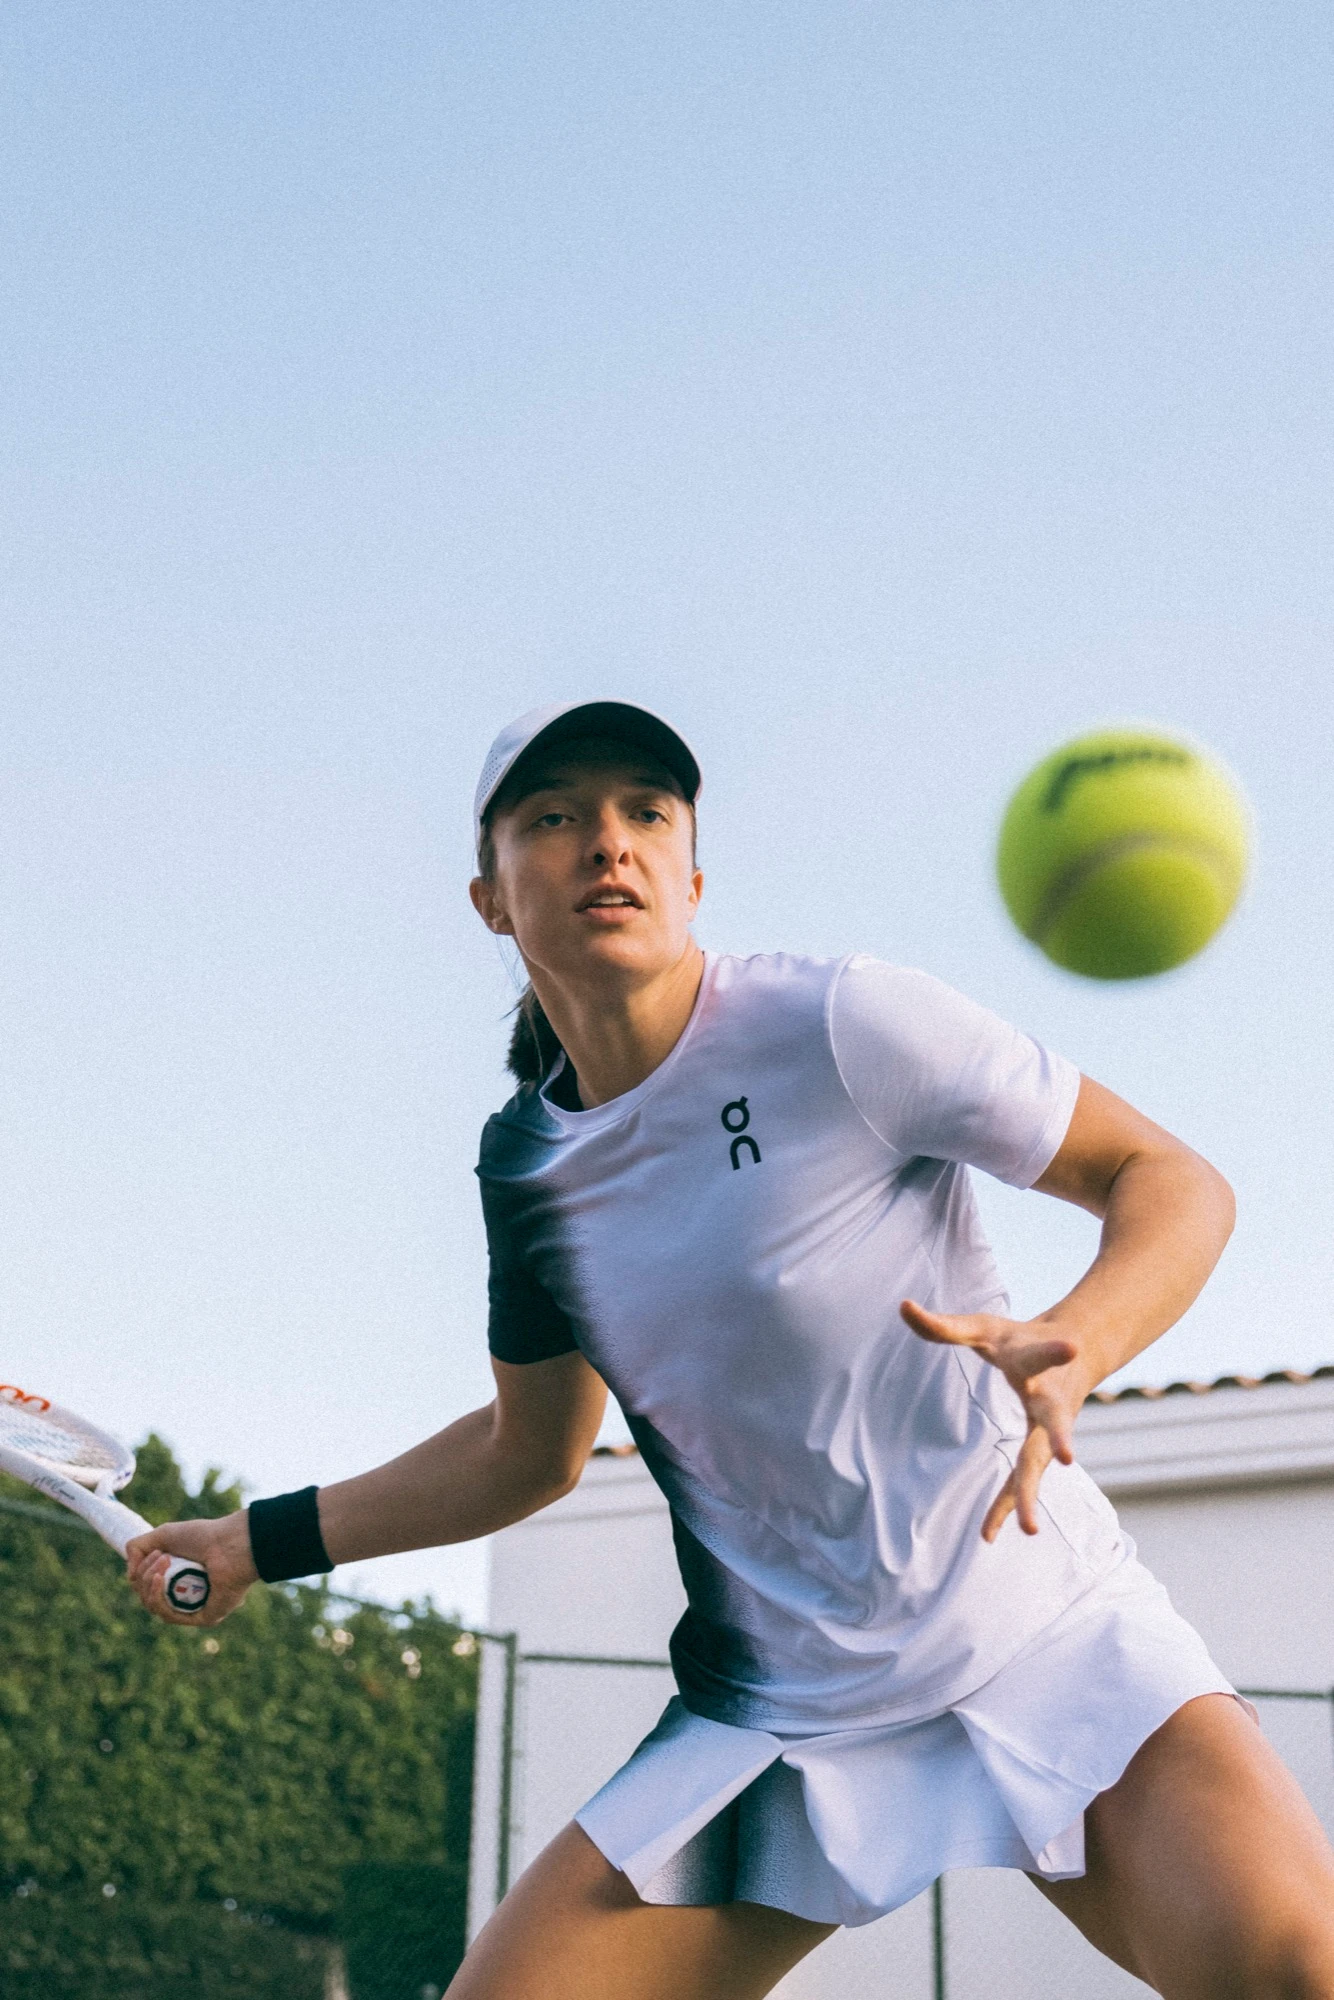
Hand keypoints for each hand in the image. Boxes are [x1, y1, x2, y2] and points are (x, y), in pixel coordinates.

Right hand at [126, 1511, 259, 1627]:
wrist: (231, 1542)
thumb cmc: (203, 1536)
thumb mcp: (163, 1535)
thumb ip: (137, 1548)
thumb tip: (130, 1576)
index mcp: (178, 1578)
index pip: (147, 1585)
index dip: (142, 1571)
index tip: (157, 1551)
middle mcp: (185, 1594)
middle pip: (147, 1596)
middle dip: (146, 1575)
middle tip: (163, 1555)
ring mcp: (194, 1607)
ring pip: (155, 1607)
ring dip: (150, 1584)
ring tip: (163, 1563)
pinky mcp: (203, 1617)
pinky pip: (170, 1616)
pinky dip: (158, 1598)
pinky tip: (160, 1580)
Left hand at [900, 1300, 1083, 1541]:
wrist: (1076, 1348)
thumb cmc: (1018, 1339)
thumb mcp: (983, 1327)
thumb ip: (944, 1325)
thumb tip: (903, 1306)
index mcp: (1036, 1362)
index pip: (1041, 1354)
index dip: (1053, 1349)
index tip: (1073, 1345)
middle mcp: (1051, 1399)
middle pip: (1056, 1419)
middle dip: (1061, 1437)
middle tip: (1067, 1458)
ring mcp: (1050, 1427)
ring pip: (1040, 1461)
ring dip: (1032, 1492)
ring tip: (1029, 1530)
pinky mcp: (1041, 1447)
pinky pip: (1023, 1480)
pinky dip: (1007, 1505)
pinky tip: (989, 1536)